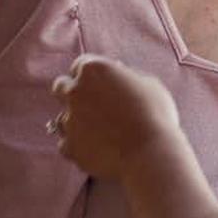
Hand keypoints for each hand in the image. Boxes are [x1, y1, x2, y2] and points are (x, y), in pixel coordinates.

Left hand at [52, 55, 180, 180]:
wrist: (150, 153)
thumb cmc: (155, 114)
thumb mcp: (148, 83)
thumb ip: (127, 75)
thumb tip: (118, 72)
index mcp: (94, 70)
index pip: (80, 64)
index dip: (92, 74)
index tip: (102, 83)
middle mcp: (75, 91)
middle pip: (61, 86)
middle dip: (73, 92)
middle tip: (92, 103)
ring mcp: (69, 120)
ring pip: (62, 117)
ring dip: (76, 121)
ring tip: (100, 131)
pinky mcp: (69, 146)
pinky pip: (66, 143)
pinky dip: (78, 145)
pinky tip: (97, 148)